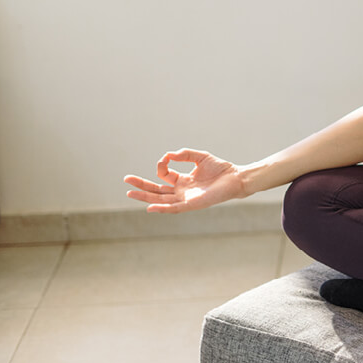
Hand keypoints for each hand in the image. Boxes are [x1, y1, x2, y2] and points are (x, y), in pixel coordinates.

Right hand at [125, 149, 247, 212]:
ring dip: (145, 198)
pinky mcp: (193, 204)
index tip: (165, 159)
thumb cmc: (221, 168)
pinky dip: (162, 208)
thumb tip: (168, 155)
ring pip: (161, 200)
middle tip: (126, 180)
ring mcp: (186, 199)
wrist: (236, 178)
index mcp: (183, 181)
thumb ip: (184, 154)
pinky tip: (150, 207)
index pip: (164, 176)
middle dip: (141, 186)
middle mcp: (182, 191)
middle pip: (157, 191)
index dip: (161, 167)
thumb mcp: (200, 156)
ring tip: (129, 194)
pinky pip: (175, 208)